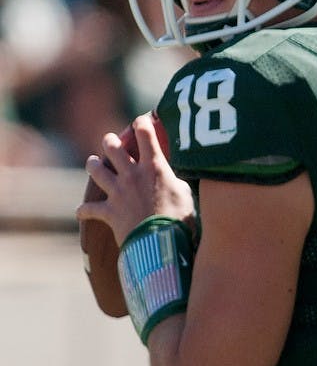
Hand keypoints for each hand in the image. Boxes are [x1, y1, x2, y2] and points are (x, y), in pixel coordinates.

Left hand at [76, 113, 194, 245]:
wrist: (161, 244)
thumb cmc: (179, 220)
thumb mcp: (185, 195)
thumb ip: (175, 183)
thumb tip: (173, 180)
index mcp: (153, 167)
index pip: (144, 133)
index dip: (141, 123)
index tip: (142, 121)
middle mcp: (131, 175)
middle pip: (112, 147)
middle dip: (110, 141)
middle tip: (111, 141)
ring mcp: (118, 192)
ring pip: (96, 170)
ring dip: (93, 165)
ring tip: (93, 162)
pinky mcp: (109, 212)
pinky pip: (89, 209)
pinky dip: (85, 210)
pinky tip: (80, 212)